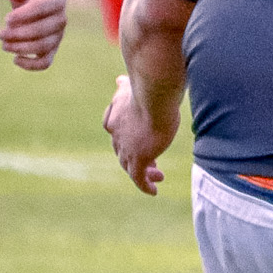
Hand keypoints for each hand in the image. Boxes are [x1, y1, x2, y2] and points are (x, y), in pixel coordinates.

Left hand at [0, 0, 66, 70]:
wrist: (45, 3)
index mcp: (55, 2)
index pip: (40, 9)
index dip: (23, 16)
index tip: (7, 19)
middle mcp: (60, 20)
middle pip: (40, 31)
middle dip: (17, 34)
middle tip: (0, 34)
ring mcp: (57, 37)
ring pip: (42, 47)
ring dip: (20, 48)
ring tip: (4, 45)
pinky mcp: (52, 50)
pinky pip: (45, 62)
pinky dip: (30, 65)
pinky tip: (15, 59)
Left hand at [103, 74, 175, 194]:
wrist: (153, 94)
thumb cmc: (147, 88)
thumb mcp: (132, 87)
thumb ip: (124, 87)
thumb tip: (118, 80)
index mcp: (114, 118)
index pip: (117, 134)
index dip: (127, 141)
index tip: (140, 143)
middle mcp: (116, 135)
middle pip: (123, 152)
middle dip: (136, 158)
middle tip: (152, 164)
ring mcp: (127, 148)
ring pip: (130, 166)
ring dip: (144, 172)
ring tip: (158, 176)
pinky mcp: (139, 158)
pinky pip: (139, 178)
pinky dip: (144, 185)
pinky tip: (153, 192)